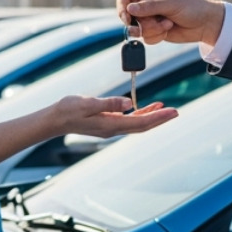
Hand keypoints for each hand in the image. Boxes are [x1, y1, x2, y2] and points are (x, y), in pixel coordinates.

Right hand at [53, 95, 178, 137]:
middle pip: (143, 125)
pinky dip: (140, 114)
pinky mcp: (107, 123)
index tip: (172, 111)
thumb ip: (109, 103)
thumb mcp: (88, 103)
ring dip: (152, 117)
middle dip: (160, 119)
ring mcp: (111, 127)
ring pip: (137, 123)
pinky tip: (145, 108)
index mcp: (111, 124)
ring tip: (165, 109)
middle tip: (176, 112)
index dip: (158, 117)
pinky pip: (129, 120)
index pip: (141, 122)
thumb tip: (129, 103)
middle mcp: (113, 129)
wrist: (55, 120)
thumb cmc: (69, 109)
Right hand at [116, 0, 226, 45]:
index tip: (128, 19)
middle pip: (129, 17)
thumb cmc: (191, 7)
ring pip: (137, 30)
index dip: (123, 8)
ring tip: (167, 24)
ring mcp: (149, 19)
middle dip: (143, 23)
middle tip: (156, 23)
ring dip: (153, 30)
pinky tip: (168, 29)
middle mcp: (145, 5)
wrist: (205, 24)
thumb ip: (150, 7)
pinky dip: (157, 36)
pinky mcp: (154, 31)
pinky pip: (146, 38)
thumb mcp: (171, 4)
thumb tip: (130, 9)